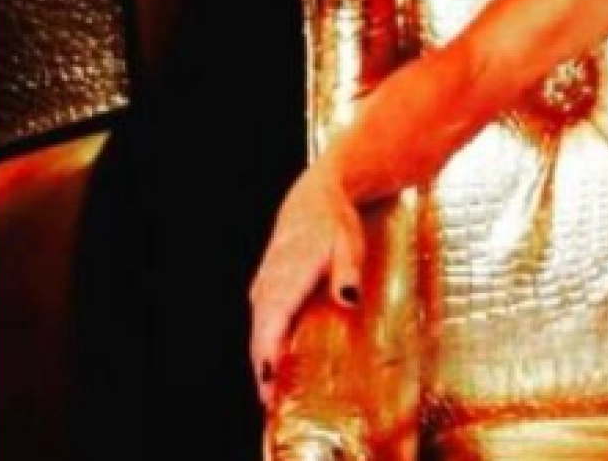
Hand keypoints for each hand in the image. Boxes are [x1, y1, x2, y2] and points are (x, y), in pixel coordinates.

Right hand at [247, 162, 365, 408]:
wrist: (315, 199)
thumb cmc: (334, 223)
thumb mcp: (349, 244)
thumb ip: (348, 272)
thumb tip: (348, 298)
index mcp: (286, 279)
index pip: (270, 326)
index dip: (268, 359)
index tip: (269, 388)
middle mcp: (268, 287)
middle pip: (260, 337)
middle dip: (263, 372)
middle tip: (272, 408)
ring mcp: (264, 288)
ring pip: (258, 332)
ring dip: (263, 363)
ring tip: (273, 397)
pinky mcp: (266, 290)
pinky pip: (262, 324)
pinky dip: (265, 346)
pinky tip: (276, 366)